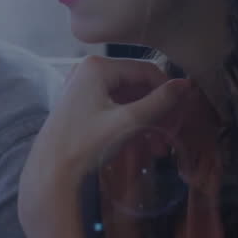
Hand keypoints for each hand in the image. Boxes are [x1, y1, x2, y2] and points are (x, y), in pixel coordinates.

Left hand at [18, 56, 191, 221]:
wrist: (51, 171)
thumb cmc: (86, 144)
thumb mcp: (128, 122)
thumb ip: (159, 102)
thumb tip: (187, 84)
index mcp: (97, 67)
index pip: (146, 70)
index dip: (168, 92)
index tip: (181, 116)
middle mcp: (89, 70)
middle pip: (138, 85)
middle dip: (158, 111)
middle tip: (172, 135)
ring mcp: (84, 87)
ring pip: (129, 98)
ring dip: (147, 120)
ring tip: (158, 148)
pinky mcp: (83, 104)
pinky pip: (116, 107)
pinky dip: (132, 123)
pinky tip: (144, 145)